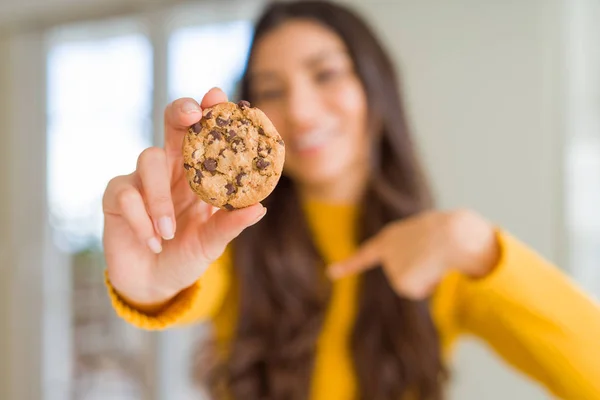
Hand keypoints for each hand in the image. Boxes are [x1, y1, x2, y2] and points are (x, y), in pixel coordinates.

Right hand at [102, 88, 265, 307]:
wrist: (154, 283)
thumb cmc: (186, 254)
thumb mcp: (212, 242)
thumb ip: (230, 224)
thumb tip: (260, 207)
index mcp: (198, 173)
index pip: (204, 134)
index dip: (210, 111)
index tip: (218, 96)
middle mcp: (171, 168)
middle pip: (171, 123)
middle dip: (181, 112)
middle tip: (192, 114)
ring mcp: (141, 179)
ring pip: (148, 159)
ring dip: (160, 196)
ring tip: (169, 230)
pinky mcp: (116, 197)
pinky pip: (126, 194)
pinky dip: (141, 219)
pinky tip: (153, 242)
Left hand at [326, 209, 499, 299]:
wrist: (451, 234)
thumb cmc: (451, 230)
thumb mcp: (434, 234)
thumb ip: (422, 253)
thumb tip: (430, 276)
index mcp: (390, 237)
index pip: (366, 254)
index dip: (348, 264)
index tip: (330, 273)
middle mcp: (385, 253)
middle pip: (403, 274)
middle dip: (420, 270)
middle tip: (433, 254)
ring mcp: (390, 267)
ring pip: (412, 283)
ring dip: (428, 276)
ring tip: (436, 260)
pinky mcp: (399, 282)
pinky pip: (419, 291)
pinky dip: (429, 285)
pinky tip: (435, 271)